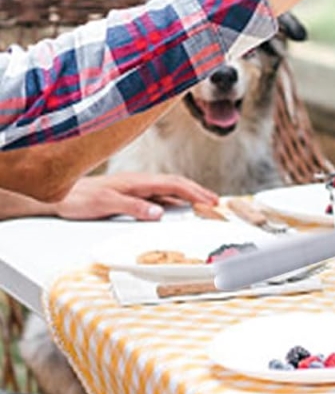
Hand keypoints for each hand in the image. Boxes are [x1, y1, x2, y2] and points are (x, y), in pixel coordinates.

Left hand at [54, 174, 219, 220]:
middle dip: (198, 192)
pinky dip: (173, 201)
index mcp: (139, 181)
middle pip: (176, 184)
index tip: (211, 201)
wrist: (59, 194)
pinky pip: (158, 196)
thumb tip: (160, 213)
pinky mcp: (130, 194)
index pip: (174, 184)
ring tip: (202, 204)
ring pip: (168, 190)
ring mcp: (136, 187)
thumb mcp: (108, 204)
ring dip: (187, 195)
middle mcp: (140, 182)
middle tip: (215, 203)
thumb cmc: (80, 198)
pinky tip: (176, 208)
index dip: (195, 192)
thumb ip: (135, 207)